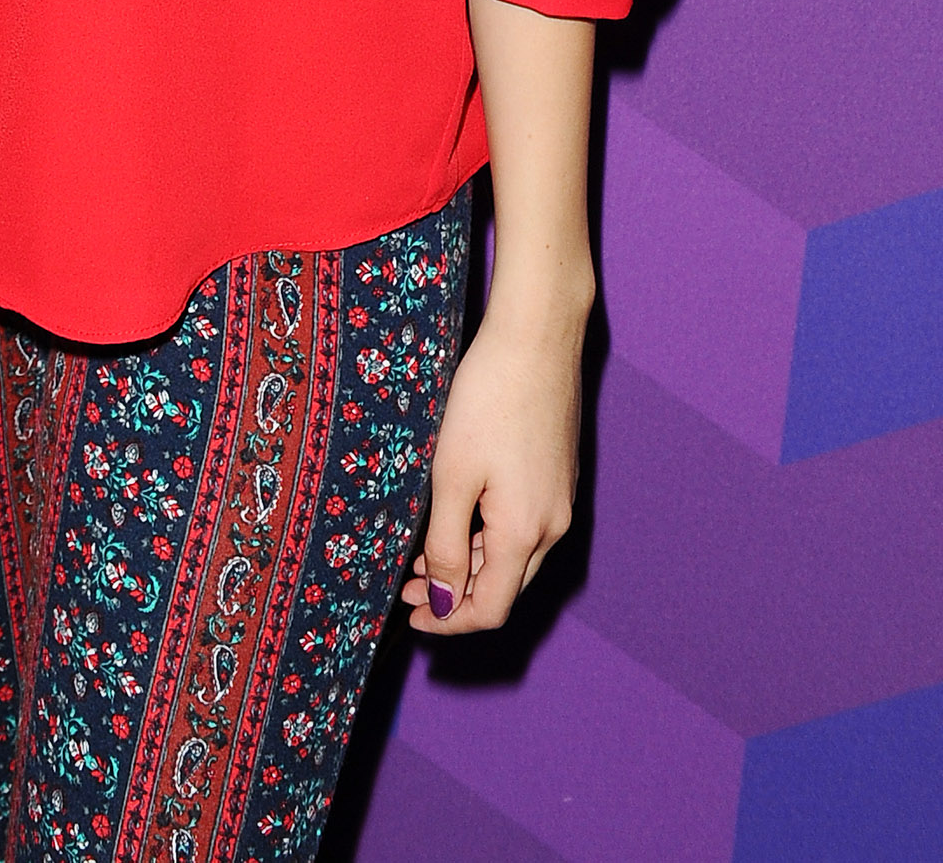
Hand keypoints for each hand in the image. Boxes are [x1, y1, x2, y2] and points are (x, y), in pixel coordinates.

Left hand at [403, 292, 583, 633]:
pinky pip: (523, 529)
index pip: (490, 609)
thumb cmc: (487, 401)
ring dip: (469, 567)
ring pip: (513, 558)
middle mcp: (553, 526)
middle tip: (404, 589)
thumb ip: (444, 544)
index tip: (410, 620)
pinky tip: (455, 520)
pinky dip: (487, 539)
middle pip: (504, 589)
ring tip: (419, 558)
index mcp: (525, 532)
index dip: (449, 623)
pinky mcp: (558, 478)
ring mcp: (560, 502)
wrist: (536, 340)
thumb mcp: (451, 475)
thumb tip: (442, 601)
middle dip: (455, 598)